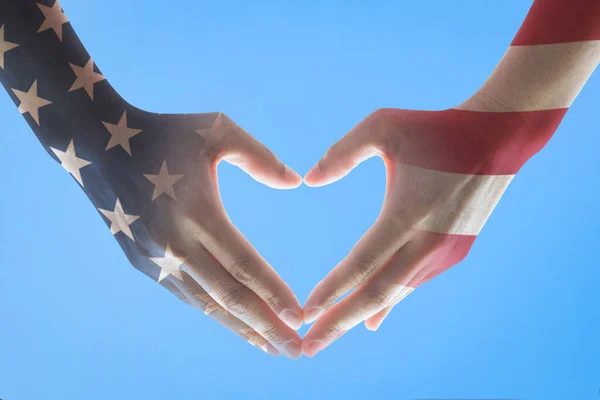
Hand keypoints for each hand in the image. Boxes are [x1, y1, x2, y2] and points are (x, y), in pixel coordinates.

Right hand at [50, 106, 303, 357]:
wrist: (98, 147)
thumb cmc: (165, 135)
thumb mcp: (217, 129)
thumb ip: (260, 157)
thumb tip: (296, 183)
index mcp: (197, 212)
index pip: (244, 265)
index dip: (274, 294)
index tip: (301, 318)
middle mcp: (175, 245)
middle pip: (229, 297)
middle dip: (266, 327)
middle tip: (296, 350)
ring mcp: (156, 259)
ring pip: (207, 305)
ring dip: (241, 328)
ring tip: (271, 347)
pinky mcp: (143, 264)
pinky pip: (187, 296)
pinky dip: (214, 313)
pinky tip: (235, 323)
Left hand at [301, 106, 553, 355]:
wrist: (497, 138)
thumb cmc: (435, 128)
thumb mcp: (383, 125)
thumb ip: (342, 153)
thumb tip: (308, 181)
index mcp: (408, 213)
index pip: (363, 263)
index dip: (332, 289)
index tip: (305, 312)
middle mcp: (428, 242)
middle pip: (377, 293)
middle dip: (340, 323)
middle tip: (308, 349)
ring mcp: (445, 251)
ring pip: (395, 293)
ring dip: (361, 315)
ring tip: (330, 335)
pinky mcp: (454, 252)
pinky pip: (412, 284)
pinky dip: (388, 301)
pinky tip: (371, 320)